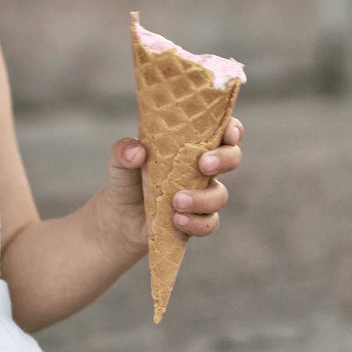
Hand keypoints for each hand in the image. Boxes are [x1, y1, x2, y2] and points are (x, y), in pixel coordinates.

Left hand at [101, 116, 243, 251]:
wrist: (119, 217)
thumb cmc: (125, 178)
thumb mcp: (119, 161)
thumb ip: (123, 151)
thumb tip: (137, 151)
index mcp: (188, 142)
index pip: (220, 128)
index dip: (232, 128)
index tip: (228, 134)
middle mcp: (201, 165)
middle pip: (232, 157)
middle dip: (224, 159)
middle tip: (203, 165)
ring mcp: (202, 192)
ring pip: (220, 194)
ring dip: (202, 198)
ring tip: (176, 201)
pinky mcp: (197, 219)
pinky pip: (210, 222)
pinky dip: (196, 223)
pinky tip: (176, 220)